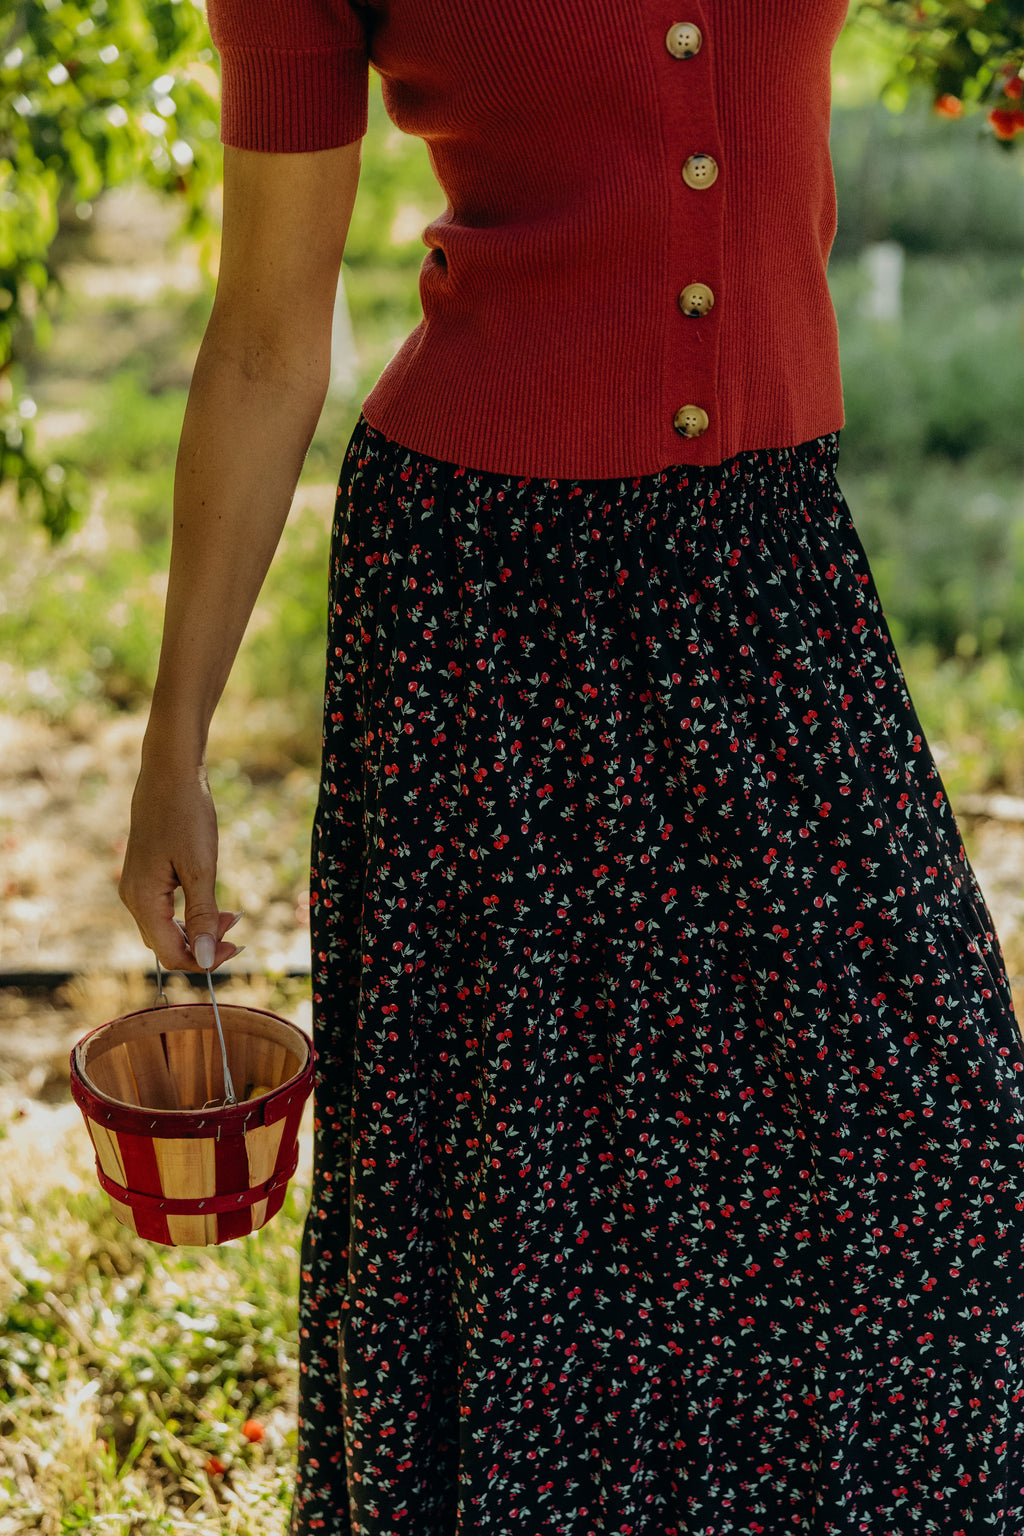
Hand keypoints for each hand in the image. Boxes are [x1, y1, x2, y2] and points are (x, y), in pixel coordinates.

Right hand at [118, 759, 242, 972]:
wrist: (169, 773)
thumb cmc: (186, 815)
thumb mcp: (201, 868)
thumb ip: (202, 916)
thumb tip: (208, 959)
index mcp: (142, 900)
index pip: (171, 954)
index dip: (204, 960)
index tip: (237, 947)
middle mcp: (132, 898)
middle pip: (166, 945)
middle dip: (203, 945)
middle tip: (238, 929)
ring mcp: (135, 887)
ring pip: (165, 928)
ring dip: (198, 930)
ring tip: (231, 915)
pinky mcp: (144, 876)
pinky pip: (164, 910)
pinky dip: (189, 914)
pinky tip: (212, 904)